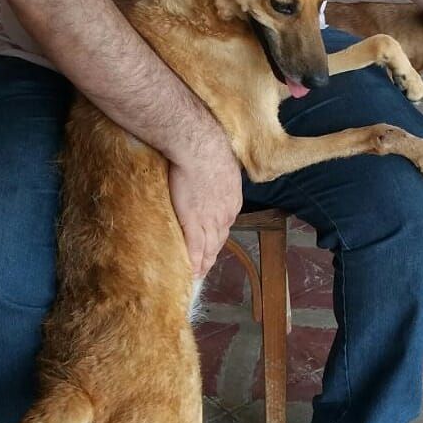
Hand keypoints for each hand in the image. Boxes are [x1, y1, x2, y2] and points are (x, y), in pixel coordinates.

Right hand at [168, 128, 242, 277]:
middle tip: (204, 268)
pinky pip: (194, 248)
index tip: (213, 247)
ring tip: (196, 273)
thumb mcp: (221, 164)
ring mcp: (210, 220)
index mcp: (232, 201)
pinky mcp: (193, 222)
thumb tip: (212, 172)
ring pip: (208, 247)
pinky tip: (190, 272)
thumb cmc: (209, 149)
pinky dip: (193, 262)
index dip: (218, 238)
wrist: (201, 148)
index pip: (225, 225)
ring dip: (203, 262)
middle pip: (219, 241)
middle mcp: (225, 215)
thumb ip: (219, 175)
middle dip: (212, 255)